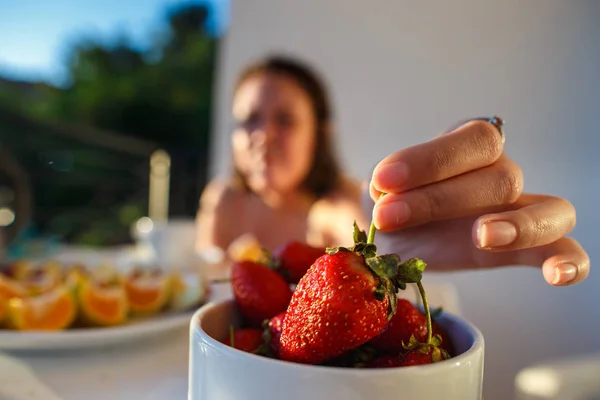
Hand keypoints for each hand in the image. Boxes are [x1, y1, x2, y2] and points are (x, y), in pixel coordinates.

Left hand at [365, 118, 588, 285]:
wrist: (393, 234)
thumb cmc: (391, 199)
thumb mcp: (381, 187)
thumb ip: (387, 185)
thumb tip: (388, 190)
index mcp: (469, 146)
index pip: (473, 140)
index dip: (431, 159)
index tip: (384, 180)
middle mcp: (500, 172)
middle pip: (501, 178)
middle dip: (440, 199)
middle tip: (388, 216)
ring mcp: (517, 211)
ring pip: (552, 211)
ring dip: (520, 225)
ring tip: (480, 236)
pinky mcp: (520, 250)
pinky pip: (561, 250)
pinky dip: (569, 262)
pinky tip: (557, 275)